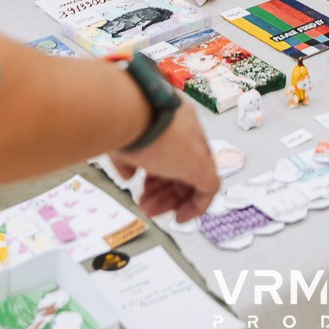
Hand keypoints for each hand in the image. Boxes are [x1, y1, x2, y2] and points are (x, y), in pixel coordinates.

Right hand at [110, 103, 217, 222]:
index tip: (143, 185)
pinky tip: (180, 217)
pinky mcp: (202, 164)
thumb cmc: (120, 119)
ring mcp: (196, 145)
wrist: (126, 110)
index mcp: (170, 116)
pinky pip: (209, 189)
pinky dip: (196, 206)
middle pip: (183, 164)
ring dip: (171, 199)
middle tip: (145, 204)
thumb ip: (128, 159)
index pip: (173, 146)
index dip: (157, 170)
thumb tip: (129, 175)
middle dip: (162, 188)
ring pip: (194, 178)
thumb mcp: (121, 140)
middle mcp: (187, 127)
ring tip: (150, 210)